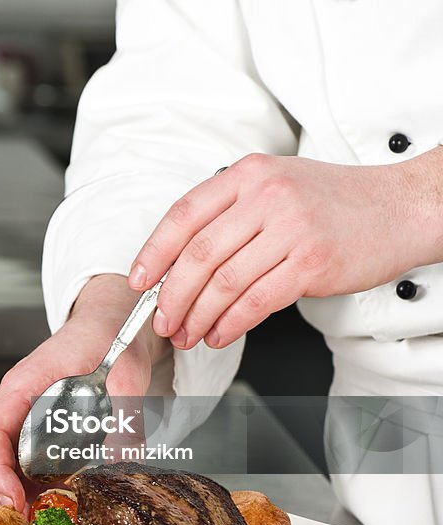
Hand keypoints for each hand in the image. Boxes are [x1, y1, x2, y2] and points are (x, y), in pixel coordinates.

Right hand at [0, 274, 168, 514]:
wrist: (106, 325)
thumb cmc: (108, 340)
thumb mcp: (125, 372)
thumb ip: (125, 413)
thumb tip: (123, 460)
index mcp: (22, 387)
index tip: (15, 502)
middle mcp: (8, 405)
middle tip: (19, 521)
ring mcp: (12, 419)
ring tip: (29, 518)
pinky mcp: (24, 432)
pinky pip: (2, 465)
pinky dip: (11, 490)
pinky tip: (40, 504)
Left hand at [128, 148, 442, 349]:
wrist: (402, 206)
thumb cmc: (334, 201)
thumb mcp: (275, 186)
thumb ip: (229, 212)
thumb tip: (178, 262)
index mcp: (248, 174)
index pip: (183, 215)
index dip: (153, 252)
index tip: (139, 281)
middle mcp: (267, 197)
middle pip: (198, 254)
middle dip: (172, 296)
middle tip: (162, 321)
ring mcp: (291, 229)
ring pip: (224, 282)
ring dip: (198, 316)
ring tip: (188, 334)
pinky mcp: (313, 263)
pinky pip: (257, 300)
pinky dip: (231, 323)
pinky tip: (219, 334)